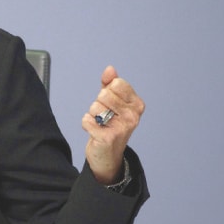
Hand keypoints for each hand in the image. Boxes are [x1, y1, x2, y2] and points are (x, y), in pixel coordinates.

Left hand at [81, 66, 145, 184]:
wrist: (108, 154)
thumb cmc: (110, 124)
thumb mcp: (112, 102)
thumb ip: (110, 84)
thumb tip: (110, 69)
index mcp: (137, 105)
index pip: (117, 83)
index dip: (108, 91)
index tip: (111, 104)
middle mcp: (133, 116)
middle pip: (104, 94)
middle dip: (99, 103)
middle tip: (104, 116)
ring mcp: (122, 128)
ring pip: (94, 106)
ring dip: (92, 114)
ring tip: (100, 124)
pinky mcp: (107, 138)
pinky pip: (86, 120)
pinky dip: (86, 124)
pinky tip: (95, 131)